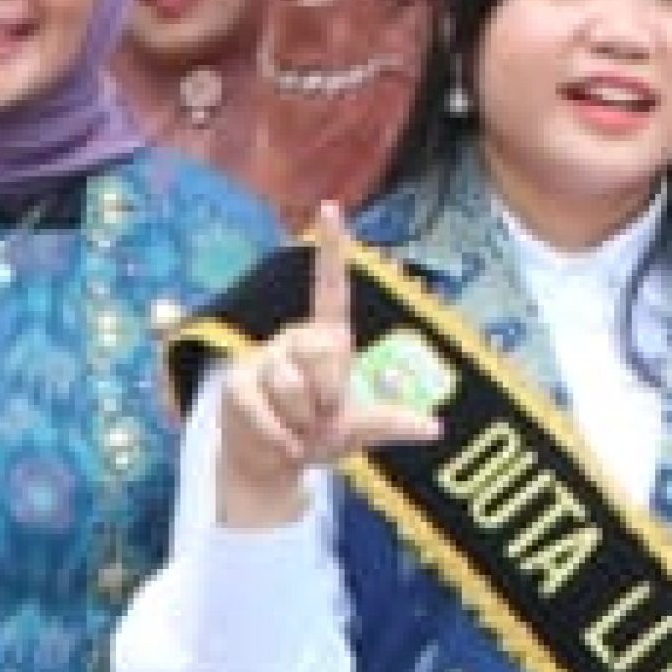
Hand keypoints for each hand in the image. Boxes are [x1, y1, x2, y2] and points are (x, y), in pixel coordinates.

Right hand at [216, 206, 444, 521]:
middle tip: (320, 415)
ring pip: (290, 381)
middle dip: (328, 394)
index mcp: (327, 338)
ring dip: (302, 420)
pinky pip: (262, 407)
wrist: (271, 464)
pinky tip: (282, 442)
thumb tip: (434, 428)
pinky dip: (279, 435)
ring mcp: (263, 357)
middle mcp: (295, 338)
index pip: (331, 288)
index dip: (331, 249)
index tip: (331, 207)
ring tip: (296, 426)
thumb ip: (391, 423)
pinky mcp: (237, 381)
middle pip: (324, 350)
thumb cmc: (319, 436)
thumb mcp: (359, 430)